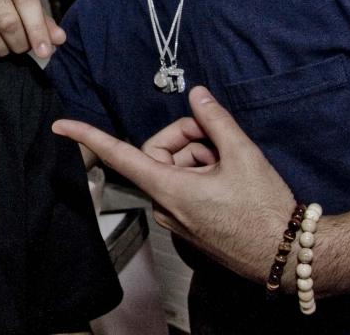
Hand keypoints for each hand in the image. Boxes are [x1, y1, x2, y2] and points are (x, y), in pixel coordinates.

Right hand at [0, 0, 65, 57]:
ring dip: (0, 48)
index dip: (38, 30)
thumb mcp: (27, 8)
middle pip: (8, 20)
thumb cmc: (5, 4)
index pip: (27, 1)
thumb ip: (44, 24)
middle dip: (19, 43)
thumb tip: (59, 39)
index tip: (44, 52)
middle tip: (20, 50)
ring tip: (4, 49)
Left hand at [52, 86, 294, 281]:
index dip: (88, 137)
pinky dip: (202, 173)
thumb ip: (214, 120)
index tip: (61, 126)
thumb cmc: (264, 211)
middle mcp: (165, 205)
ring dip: (199, 156)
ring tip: (230, 164)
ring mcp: (175, 216)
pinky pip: (184, 185)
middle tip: (218, 139)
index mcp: (169, 188)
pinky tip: (228, 178)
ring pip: (174, 166)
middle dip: (187, 137)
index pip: (119, 155)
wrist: (287, 255)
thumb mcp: (242, 154)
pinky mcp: (188, 222)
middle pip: (159, 151)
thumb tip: (196, 94)